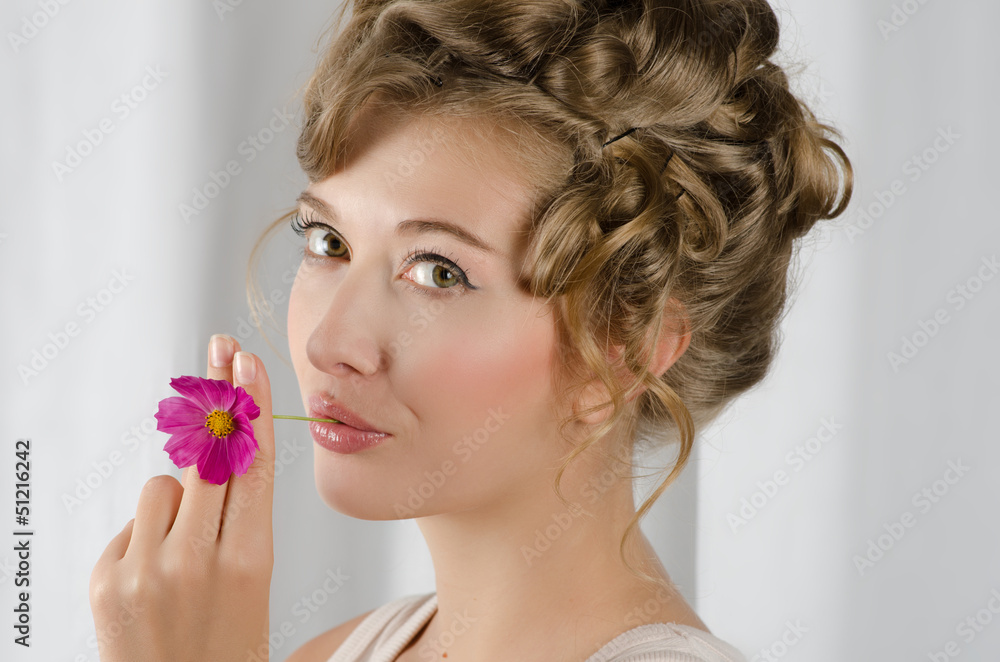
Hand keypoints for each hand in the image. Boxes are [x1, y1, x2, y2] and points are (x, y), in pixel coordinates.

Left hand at [89, 335, 274, 661]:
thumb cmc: (224, 644)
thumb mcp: (253, 584)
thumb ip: (239, 519)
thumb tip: (214, 452)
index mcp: (250, 562)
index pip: (253, 464)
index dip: (250, 405)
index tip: (244, 361)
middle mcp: (197, 561)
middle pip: (208, 457)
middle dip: (216, 408)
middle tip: (220, 353)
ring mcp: (146, 570)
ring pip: (163, 484)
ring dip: (175, 501)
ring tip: (182, 550)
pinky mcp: (107, 579)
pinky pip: (132, 522)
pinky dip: (145, 535)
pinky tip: (153, 575)